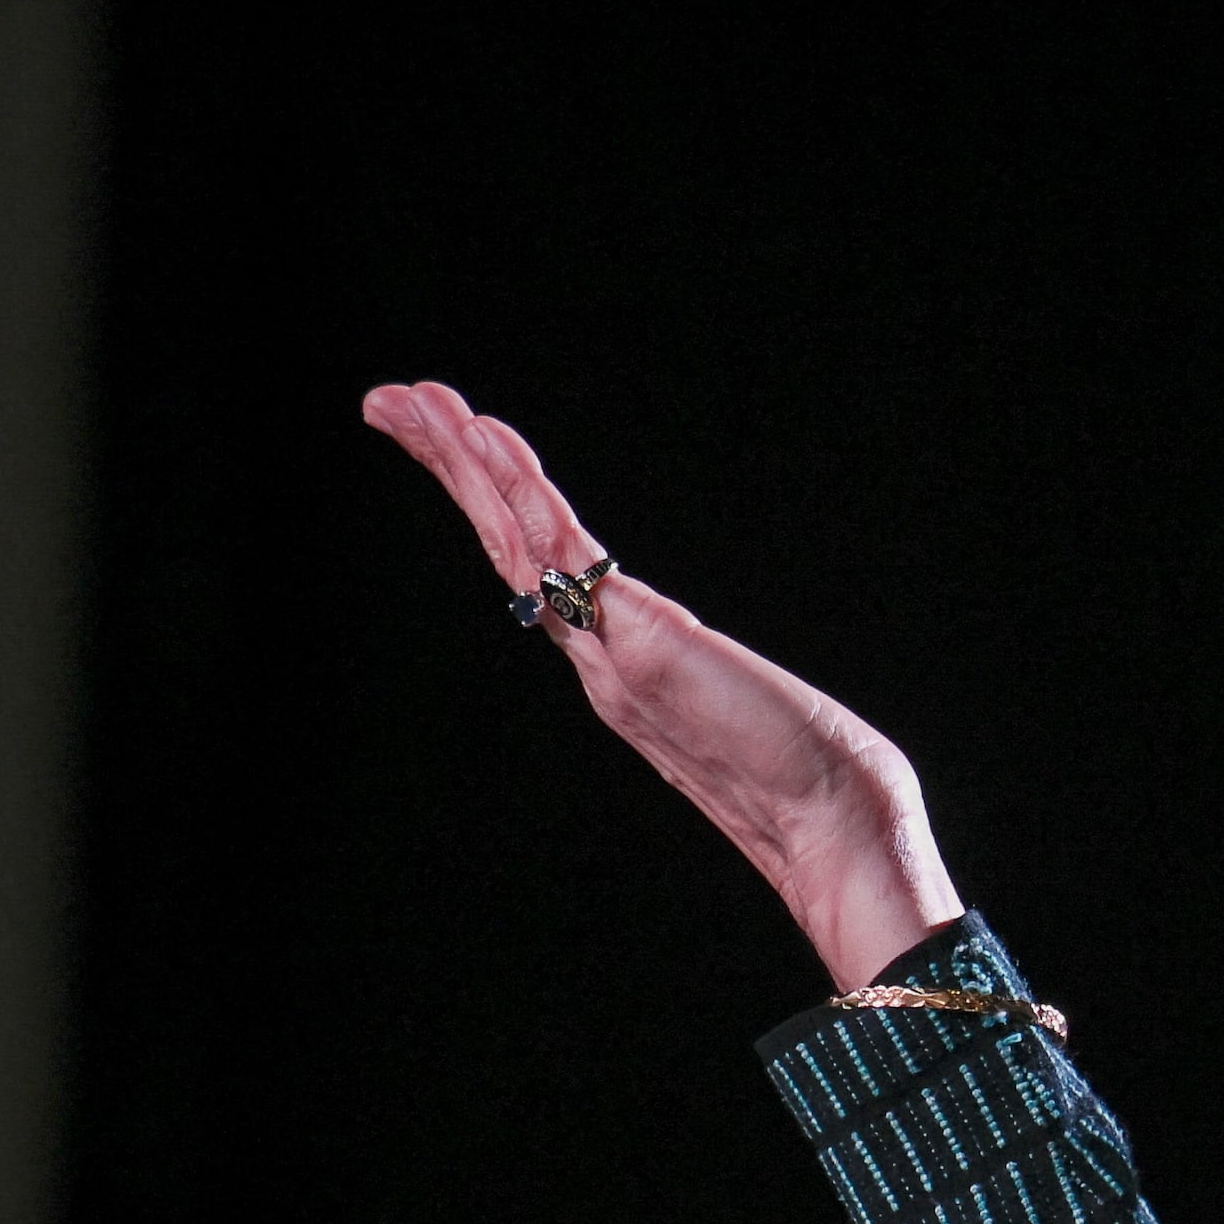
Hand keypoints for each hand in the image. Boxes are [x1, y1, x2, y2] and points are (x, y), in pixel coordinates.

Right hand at [361, 380, 963, 989]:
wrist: (835, 823)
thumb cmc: (808, 773)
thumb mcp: (735, 708)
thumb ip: (697, 680)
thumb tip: (697, 667)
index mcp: (614, 663)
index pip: (534, 564)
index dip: (488, 504)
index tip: (454, 442)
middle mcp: (596, 655)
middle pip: (502, 541)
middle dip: (446, 467)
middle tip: (388, 401)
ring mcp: (608, 650)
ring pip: (515, 537)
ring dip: (461, 463)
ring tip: (408, 400)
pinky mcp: (640, 642)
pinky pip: (565, 552)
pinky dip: (522, 490)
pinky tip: (487, 437)